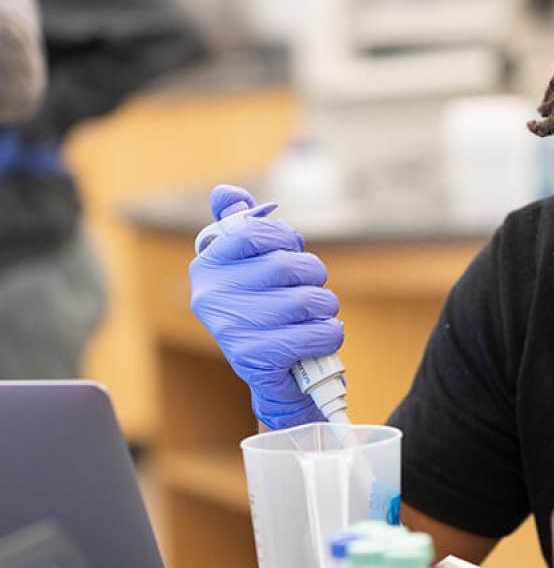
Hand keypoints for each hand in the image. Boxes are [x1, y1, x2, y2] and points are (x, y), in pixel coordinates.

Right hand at [189, 184, 343, 428]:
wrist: (273, 375)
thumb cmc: (266, 310)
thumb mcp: (249, 265)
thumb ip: (241, 224)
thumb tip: (226, 192)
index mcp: (208, 265)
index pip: (256, 232)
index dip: (286, 239)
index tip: (291, 251)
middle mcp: (211, 296)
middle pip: (286, 266)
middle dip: (313, 275)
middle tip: (313, 288)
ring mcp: (232, 330)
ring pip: (307, 301)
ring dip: (325, 307)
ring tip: (317, 315)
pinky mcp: (257, 360)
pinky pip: (316, 334)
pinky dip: (330, 334)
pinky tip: (321, 337)